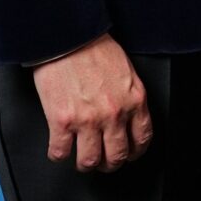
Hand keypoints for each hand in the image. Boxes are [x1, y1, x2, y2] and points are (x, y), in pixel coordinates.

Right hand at [34, 37, 153, 174]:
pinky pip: (60, 152)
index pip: (142, 139)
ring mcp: (88, 120)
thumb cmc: (93, 47)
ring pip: (90, 161)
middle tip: (103, 161)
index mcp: (134, 100)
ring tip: (81, 159)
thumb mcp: (126, 71)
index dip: (134, 152)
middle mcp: (114, 114)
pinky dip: (58, 155)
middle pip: (116, 156)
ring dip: (85, 164)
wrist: (68, 36)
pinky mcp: (62, 121)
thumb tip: (126, 116)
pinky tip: (59, 149)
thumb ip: (128, 96)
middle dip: (110, 164)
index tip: (128, 154)